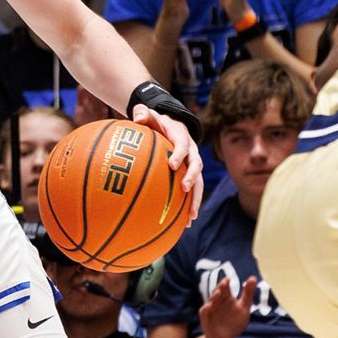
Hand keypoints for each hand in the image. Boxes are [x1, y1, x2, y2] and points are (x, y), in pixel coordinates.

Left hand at [130, 104, 203, 221]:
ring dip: (196, 199)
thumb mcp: (149, 114)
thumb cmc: (156, 122)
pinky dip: (189, 206)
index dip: (179, 154)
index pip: (183, 146)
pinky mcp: (190, 175)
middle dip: (192, 178)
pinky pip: (193, 192)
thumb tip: (137, 117)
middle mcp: (192, 153)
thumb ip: (143, 113)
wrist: (170, 126)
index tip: (172, 164)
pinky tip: (185, 223)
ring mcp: (193, 165)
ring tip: (191, 217)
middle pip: (197, 166)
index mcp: (182, 138)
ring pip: (199, 183)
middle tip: (184, 189)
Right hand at [199, 276, 256, 337]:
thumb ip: (248, 293)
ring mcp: (210, 309)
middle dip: (220, 288)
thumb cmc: (234, 322)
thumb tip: (253, 277)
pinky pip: (204, 311)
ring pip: (211, 300)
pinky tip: (210, 305)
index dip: (226, 283)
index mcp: (226, 298)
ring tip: (219, 293)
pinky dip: (206, 308)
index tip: (229, 278)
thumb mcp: (244, 307)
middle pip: (217, 292)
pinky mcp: (205, 317)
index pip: (225, 288)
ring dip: (214, 296)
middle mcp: (217, 301)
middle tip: (224, 283)